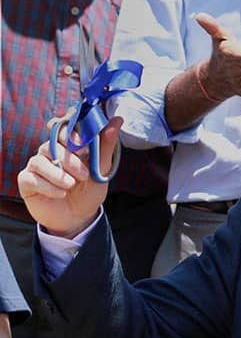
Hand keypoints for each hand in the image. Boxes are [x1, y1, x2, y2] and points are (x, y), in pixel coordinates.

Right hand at [17, 116, 121, 237]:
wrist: (79, 217)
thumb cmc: (89, 190)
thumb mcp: (101, 169)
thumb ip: (106, 145)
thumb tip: (117, 120)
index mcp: (67, 145)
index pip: (62, 125)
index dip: (69, 130)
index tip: (82, 143)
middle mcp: (50, 151)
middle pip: (51, 142)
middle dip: (69, 157)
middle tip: (84, 173)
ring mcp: (37, 165)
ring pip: (40, 160)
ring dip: (59, 174)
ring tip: (72, 185)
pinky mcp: (27, 181)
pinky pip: (32, 178)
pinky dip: (49, 186)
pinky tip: (62, 194)